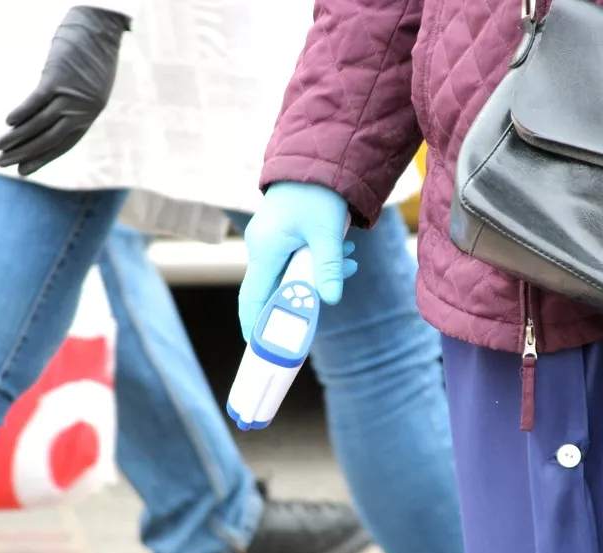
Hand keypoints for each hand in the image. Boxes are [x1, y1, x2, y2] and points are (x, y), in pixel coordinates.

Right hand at [0, 6, 129, 175]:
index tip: (23, 171)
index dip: (41, 159)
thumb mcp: (88, 87)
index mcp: (89, 115)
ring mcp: (70, 96)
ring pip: (40, 124)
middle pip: (49, 139)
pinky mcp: (58, 79)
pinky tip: (8, 123)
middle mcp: (81, 110)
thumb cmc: (92, 58)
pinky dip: (22, 113)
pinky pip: (36, 101)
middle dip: (24, 154)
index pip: (63, 145)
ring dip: (17, 137)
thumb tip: (49, 118)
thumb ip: (73, 104)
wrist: (99, 31)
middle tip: (2, 163)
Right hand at [238, 182, 357, 339]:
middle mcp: (263, 247)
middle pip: (275, 289)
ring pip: (291, 272)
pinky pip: (297, 257)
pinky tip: (345, 249)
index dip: (255, 325)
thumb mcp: (327, 232)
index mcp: (265, 250)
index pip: (253, 298)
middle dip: (302, 298)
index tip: (259, 348)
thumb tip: (328, 300)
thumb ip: (327, 268)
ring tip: (349, 262)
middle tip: (323, 306)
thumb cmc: (317, 191)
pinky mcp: (284, 233)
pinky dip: (319, 260)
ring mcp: (272, 239)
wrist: (317, 154)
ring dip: (318, 275)